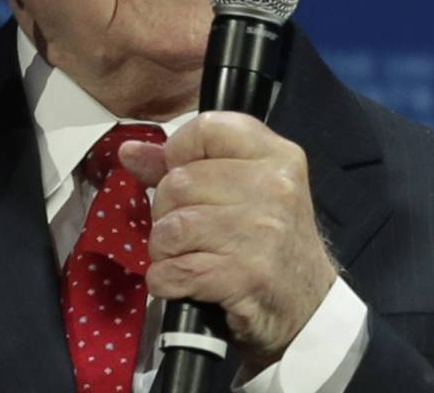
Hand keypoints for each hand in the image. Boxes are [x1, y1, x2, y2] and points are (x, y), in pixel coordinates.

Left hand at [120, 112, 338, 369]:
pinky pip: (171, 270)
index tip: (184, 175)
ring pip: (169, 228)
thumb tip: (129, 151)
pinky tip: (187, 282)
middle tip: (189, 231)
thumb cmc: (267, 242)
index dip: (179, 152)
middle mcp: (275, 188)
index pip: (206, 128)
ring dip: (164, 249)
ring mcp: (261, 232)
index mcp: (277, 156)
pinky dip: (166, 281)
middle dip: (167, 211)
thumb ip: (184, 165)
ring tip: (187, 256)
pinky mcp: (244, 276)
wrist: (305, 306)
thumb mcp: (243, 191)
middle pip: (178, 182)